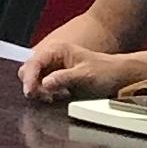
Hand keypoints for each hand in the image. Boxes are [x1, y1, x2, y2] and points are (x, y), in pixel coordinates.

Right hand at [17, 41, 137, 106]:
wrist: (118, 75)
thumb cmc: (104, 71)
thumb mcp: (85, 75)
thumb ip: (64, 78)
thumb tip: (45, 83)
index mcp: (57, 50)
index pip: (34, 63)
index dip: (30, 78)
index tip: (30, 92)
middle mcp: (52, 56)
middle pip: (28, 71)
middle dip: (33, 85)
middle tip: (46, 97)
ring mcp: (53, 67)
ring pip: (34, 79)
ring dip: (40, 90)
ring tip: (55, 97)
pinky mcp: (56, 77)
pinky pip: (42, 86)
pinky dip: (46, 93)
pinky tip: (58, 97)